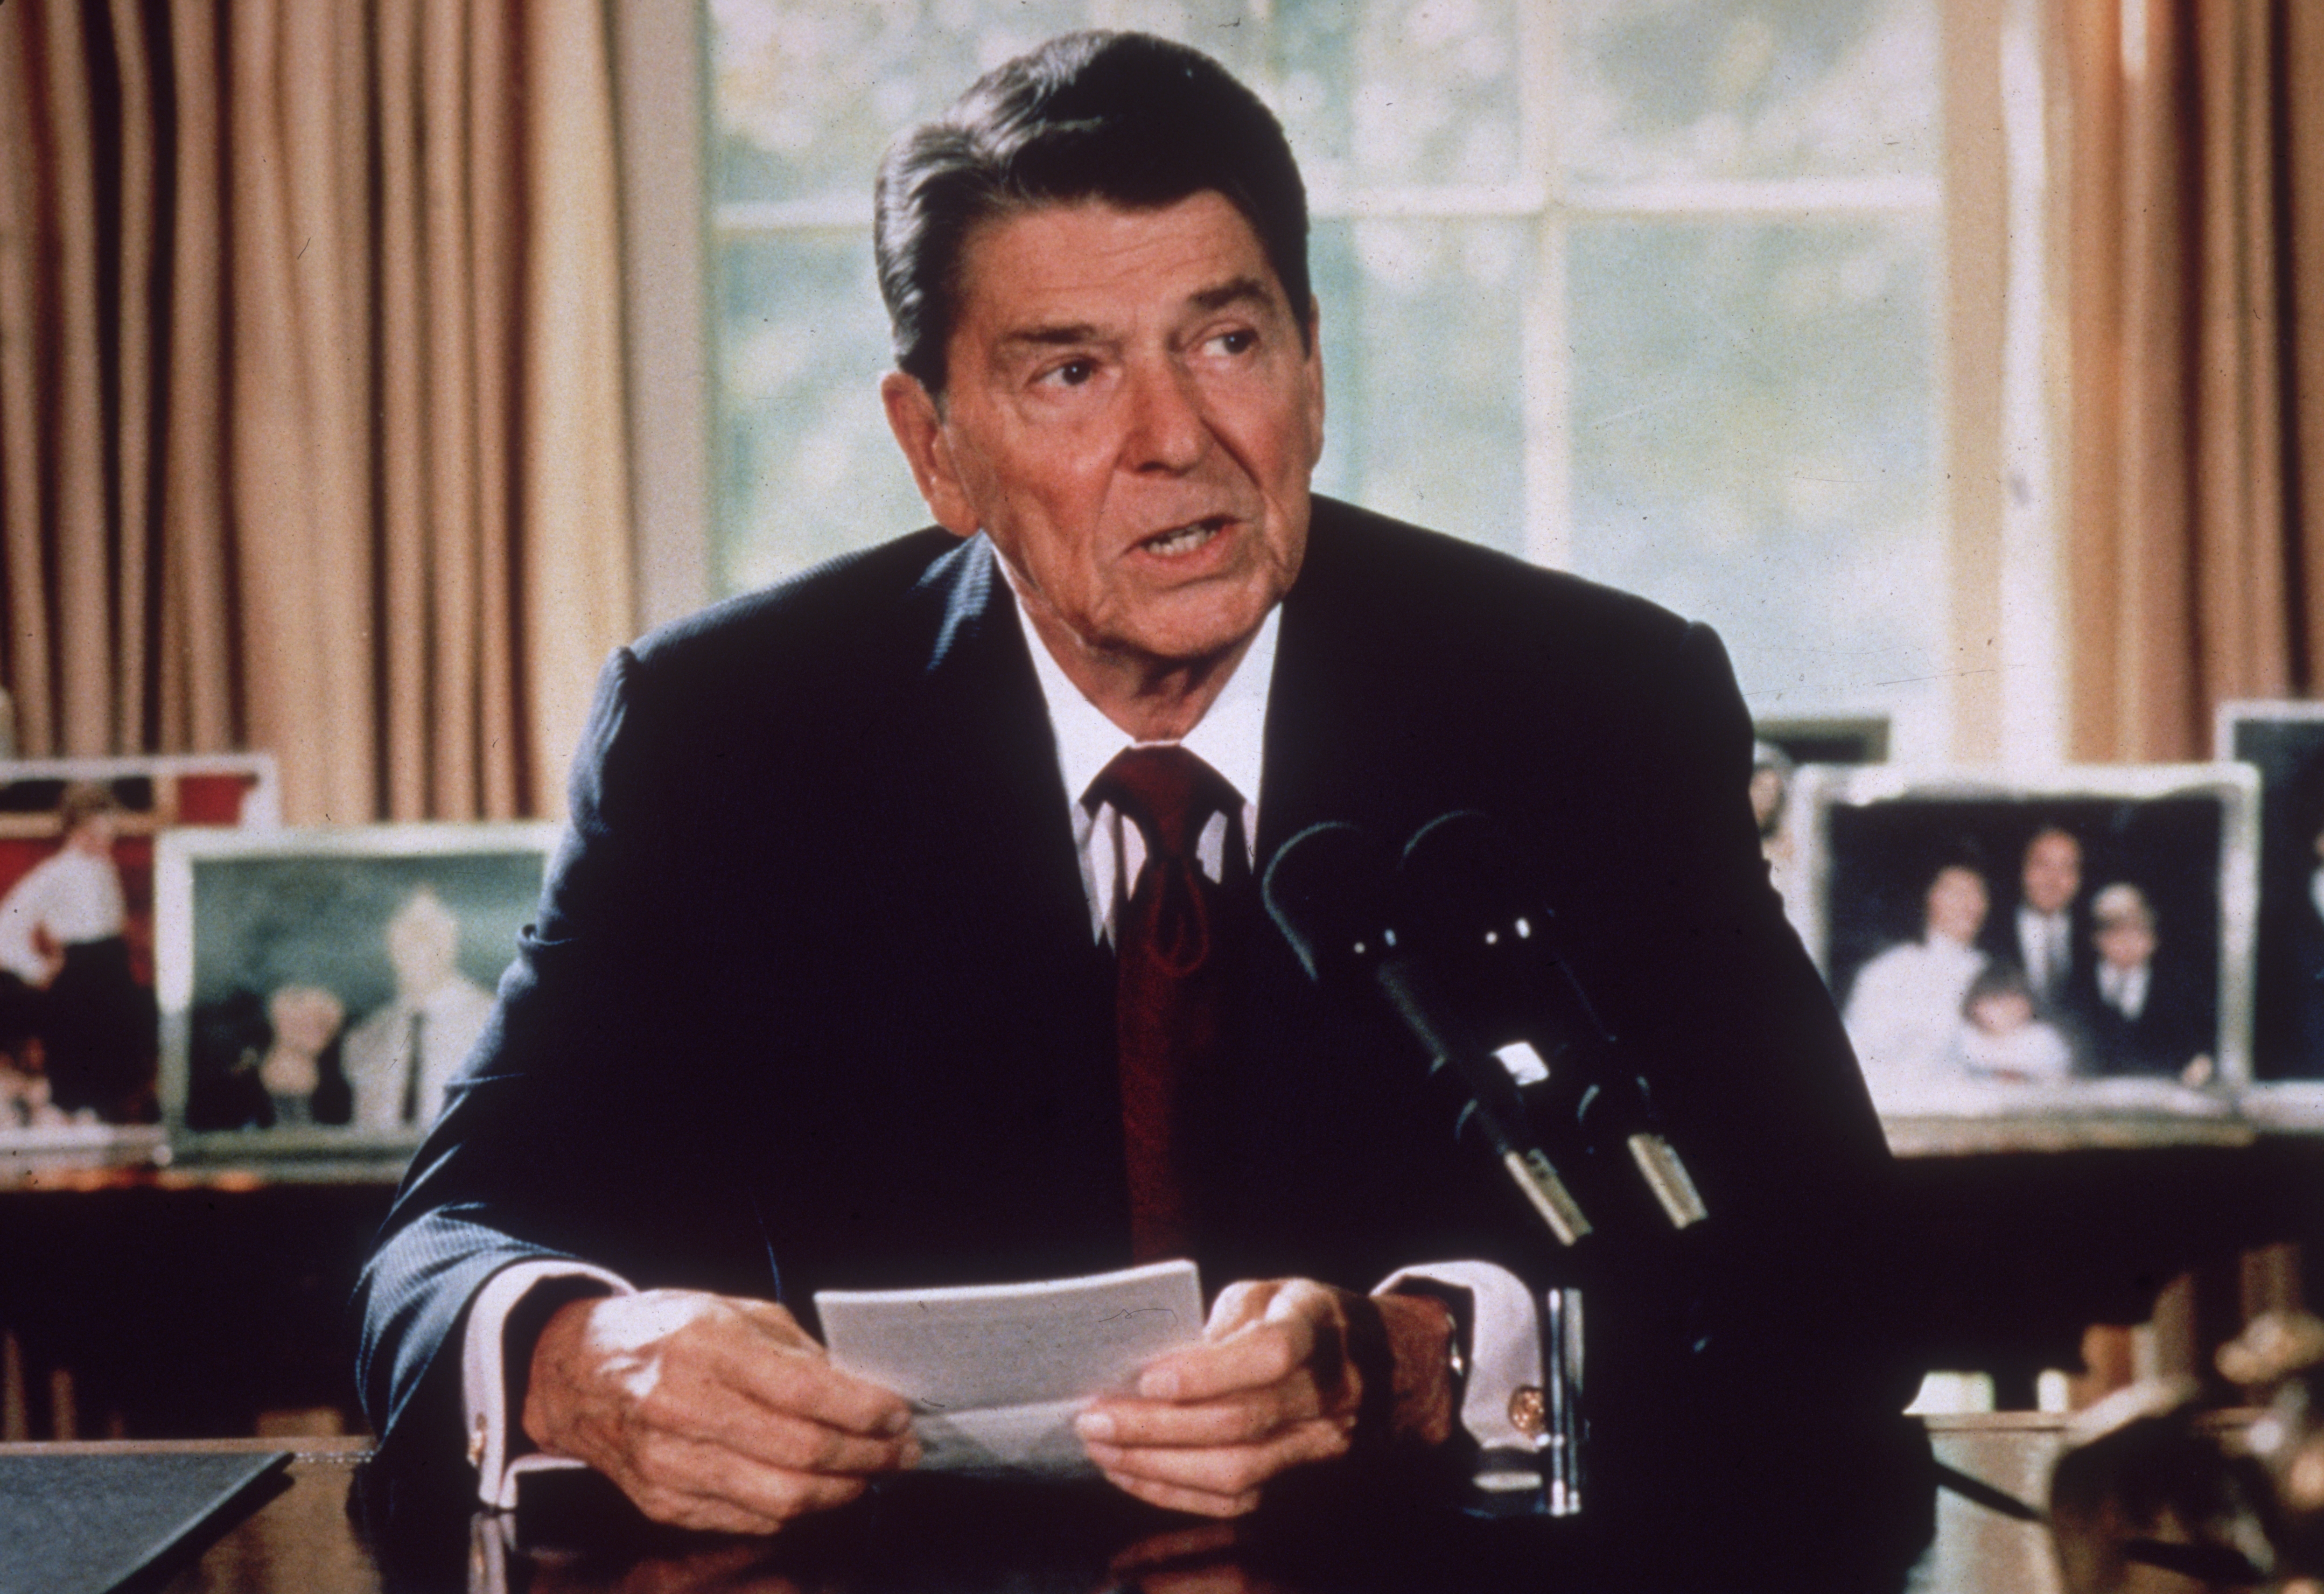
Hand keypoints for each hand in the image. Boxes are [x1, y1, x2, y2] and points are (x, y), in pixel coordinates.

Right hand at [522, 1289, 918, 1533]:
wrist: (575, 1373)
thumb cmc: (662, 1334)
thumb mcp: (732, 1311)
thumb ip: (797, 1351)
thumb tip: (860, 1391)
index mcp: (705, 1347)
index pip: (805, 1391)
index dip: (865, 1409)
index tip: (899, 1415)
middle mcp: (683, 1408)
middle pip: (802, 1452)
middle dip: (868, 1456)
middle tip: (900, 1452)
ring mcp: (670, 1463)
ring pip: (782, 1499)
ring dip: (842, 1490)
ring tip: (869, 1474)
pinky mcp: (663, 1502)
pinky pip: (751, 1519)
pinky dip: (796, 1510)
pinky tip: (818, 1490)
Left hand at [1073, 1278, 1455, 1516]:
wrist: (1382, 1365)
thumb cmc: (1304, 1318)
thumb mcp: (1269, 1292)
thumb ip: (1222, 1321)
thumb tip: (1158, 1364)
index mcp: (1316, 1329)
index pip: (1270, 1355)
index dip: (1207, 1371)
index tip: (1147, 1378)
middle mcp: (1325, 1393)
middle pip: (1239, 1424)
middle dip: (1156, 1428)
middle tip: (1094, 1420)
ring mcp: (1317, 1444)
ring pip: (1235, 1472)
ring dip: (1157, 1466)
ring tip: (1102, 1448)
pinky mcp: (1301, 1479)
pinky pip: (1236, 1500)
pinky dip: (1175, 1492)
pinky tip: (1133, 1473)